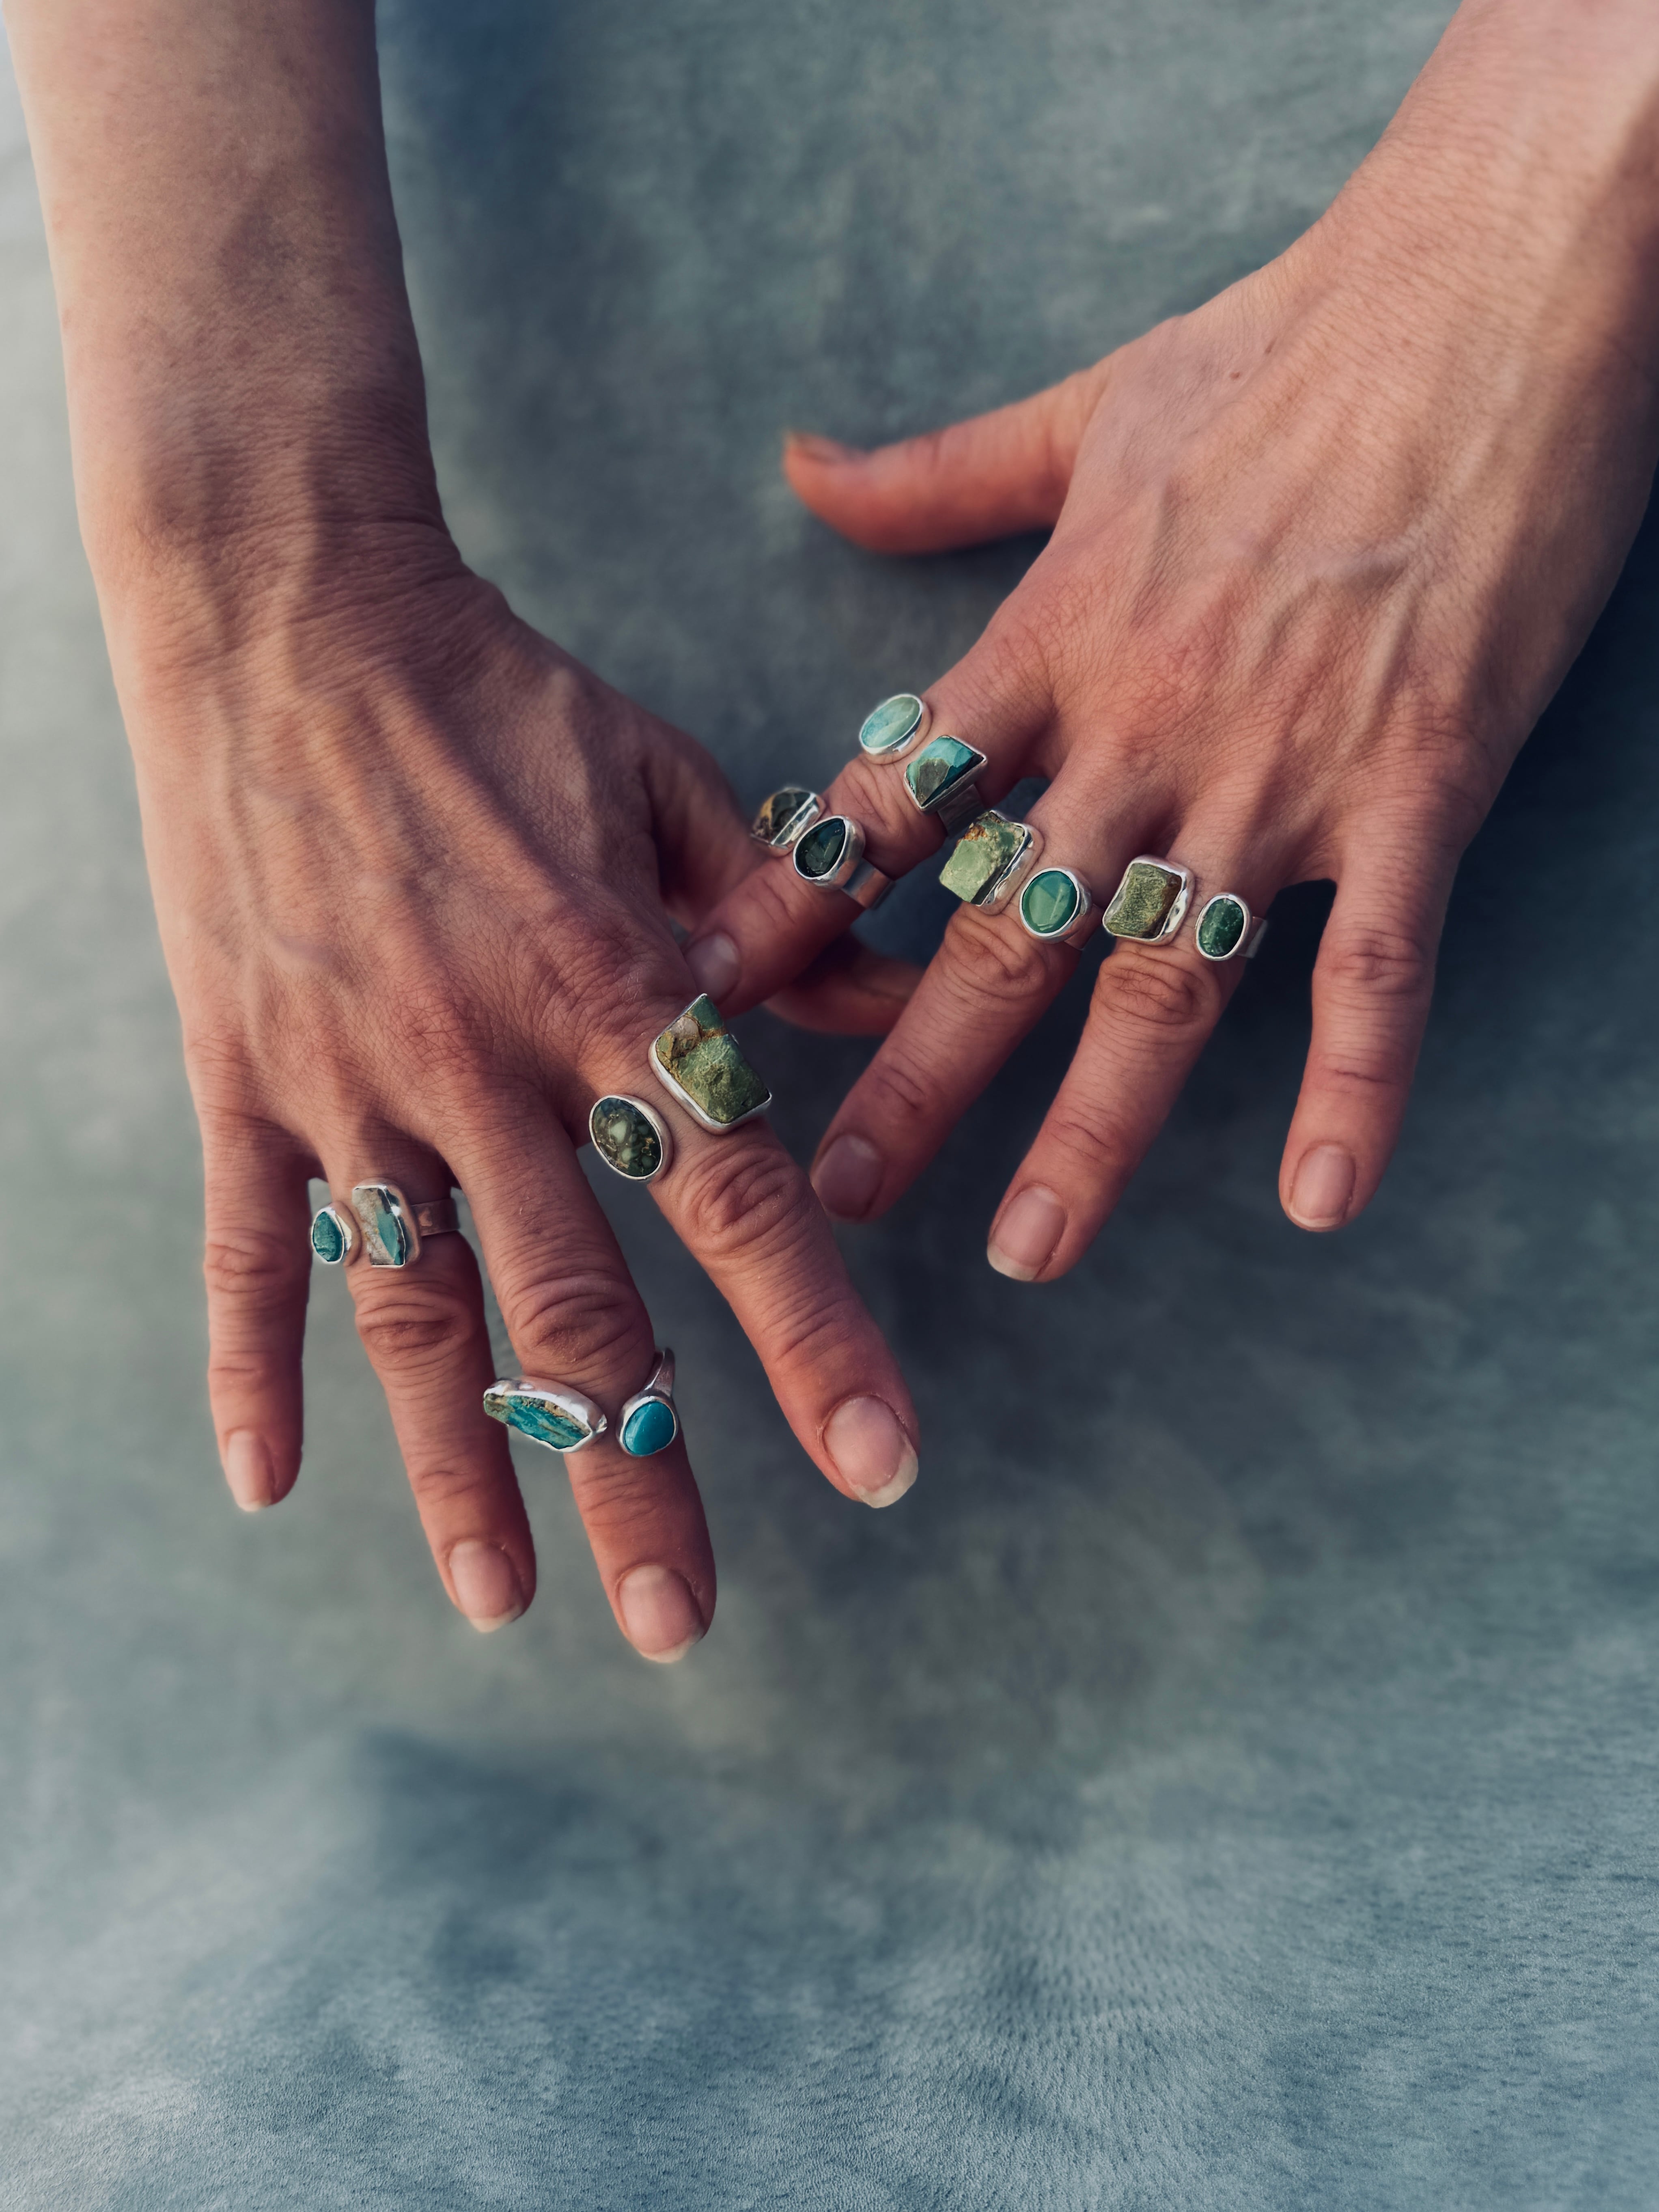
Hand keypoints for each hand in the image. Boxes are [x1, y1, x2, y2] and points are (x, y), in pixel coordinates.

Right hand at [119, 546, 920, 1655]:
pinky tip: (268, 1485)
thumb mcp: (665, 780)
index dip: (812, 1339)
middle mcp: (481, 1057)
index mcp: (609, 986)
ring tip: (503, 1602)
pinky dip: (251, 1368)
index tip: (878, 1467)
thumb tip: (901, 1001)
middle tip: (682, 1623)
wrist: (290, 608)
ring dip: (456, 1467)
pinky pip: (252, 1246)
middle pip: (572, 1303)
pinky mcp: (242, 1071)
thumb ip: (780, 917)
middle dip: (633, 1470)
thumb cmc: (498, 694)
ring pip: (413, 1312)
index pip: (734, 1197)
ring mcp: (349, 1076)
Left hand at [686, 0, 1658, 1274]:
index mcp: (1056, 640)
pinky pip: (1377, 965)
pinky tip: (1326, 1197)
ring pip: (1164, 980)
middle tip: (833, 1193)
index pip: (891, 803)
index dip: (791, 907)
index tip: (708, 996)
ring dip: (1091, 1130)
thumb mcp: (1083, 406)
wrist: (1487, 286)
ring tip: (1025, 1248)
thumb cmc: (1285, 338)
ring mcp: (1280, 769)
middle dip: (909, 1073)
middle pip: (1001, 932)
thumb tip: (799, 467)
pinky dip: (1356, 1084)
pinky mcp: (1419, 784)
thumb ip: (933, 473)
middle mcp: (1146, 727)